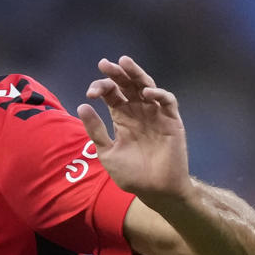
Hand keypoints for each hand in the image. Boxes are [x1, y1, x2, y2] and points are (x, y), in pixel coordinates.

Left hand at [76, 57, 189, 202]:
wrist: (155, 191)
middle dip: (116, 74)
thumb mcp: (107, 153)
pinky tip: (146, 93)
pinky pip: (168, 101)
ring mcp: (156, 114)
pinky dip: (159, 94)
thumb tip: (82, 106)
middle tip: (104, 64)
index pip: (111, 94)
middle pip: (127, 85)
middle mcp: (138, 112)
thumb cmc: (132, 175)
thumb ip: (96, 130)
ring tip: (124, 63)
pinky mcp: (172, 121)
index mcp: (121, 117)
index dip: (101, 87)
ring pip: (147, 86)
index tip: (90, 93)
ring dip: (136, 74)